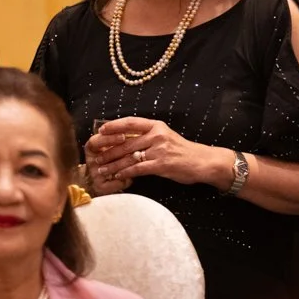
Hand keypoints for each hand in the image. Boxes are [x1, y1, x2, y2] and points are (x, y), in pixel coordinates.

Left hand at [87, 117, 217, 186]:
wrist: (203, 161)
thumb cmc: (181, 150)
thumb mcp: (165, 136)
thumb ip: (147, 136)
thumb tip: (124, 138)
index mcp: (156, 126)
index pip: (130, 122)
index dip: (114, 126)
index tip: (100, 130)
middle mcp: (156, 135)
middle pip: (126, 142)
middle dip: (108, 151)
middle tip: (95, 157)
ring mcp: (159, 150)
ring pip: (129, 157)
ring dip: (113, 164)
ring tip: (102, 169)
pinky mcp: (161, 164)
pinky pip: (138, 169)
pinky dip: (125, 173)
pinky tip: (117, 176)